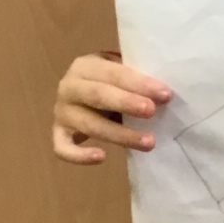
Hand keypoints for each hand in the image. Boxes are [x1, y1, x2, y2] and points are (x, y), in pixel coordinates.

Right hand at [52, 52, 171, 164]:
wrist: (82, 96)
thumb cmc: (110, 83)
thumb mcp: (119, 72)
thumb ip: (135, 78)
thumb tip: (166, 92)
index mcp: (86, 65)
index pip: (114, 73)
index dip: (139, 83)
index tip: (165, 94)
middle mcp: (68, 86)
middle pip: (98, 95)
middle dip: (127, 103)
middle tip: (152, 111)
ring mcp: (61, 112)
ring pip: (89, 125)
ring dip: (120, 135)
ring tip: (148, 142)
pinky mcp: (57, 133)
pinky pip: (63, 148)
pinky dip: (79, 156)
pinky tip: (102, 157)